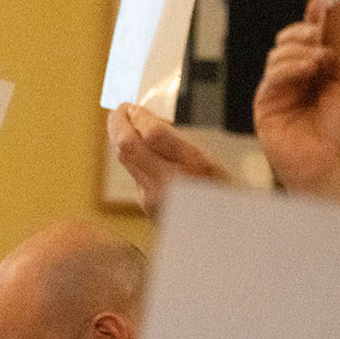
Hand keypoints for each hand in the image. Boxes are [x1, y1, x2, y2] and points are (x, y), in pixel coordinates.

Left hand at [106, 102, 229, 217]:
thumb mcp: (212, 159)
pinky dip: (130, 155)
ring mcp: (153, 197)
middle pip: (128, 147)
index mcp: (195, 166)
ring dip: (119, 137)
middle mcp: (170, 183)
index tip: (134, 106)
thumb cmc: (221, 192)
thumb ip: (180, 140)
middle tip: (120, 109)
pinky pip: (132, 172)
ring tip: (122, 122)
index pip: (154, 134)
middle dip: (118, 124)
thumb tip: (146, 118)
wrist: (219, 233)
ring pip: (125, 159)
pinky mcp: (146, 204)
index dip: (139, 116)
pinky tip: (134, 146)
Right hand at [253, 0, 339, 205]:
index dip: (315, 21)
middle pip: (289, 43)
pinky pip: (270, 78)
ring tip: (320, 60)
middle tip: (317, 34)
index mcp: (323, 76)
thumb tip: (334, 9)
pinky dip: (288, 68)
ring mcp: (281, 96)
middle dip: (303, 32)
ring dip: (298, 50)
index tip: (321, 3)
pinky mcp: (265, 109)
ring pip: (277, 56)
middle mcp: (300, 83)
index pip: (312, 41)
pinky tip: (307, 70)